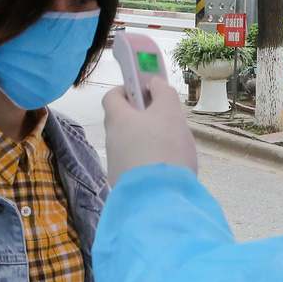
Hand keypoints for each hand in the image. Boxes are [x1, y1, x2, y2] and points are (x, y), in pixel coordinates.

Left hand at [102, 65, 195, 185]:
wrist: (159, 198)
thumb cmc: (165, 148)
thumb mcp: (171, 113)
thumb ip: (163, 93)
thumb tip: (154, 82)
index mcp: (118, 120)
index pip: (111, 96)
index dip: (126, 90)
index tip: (145, 93)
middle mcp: (111, 140)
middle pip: (122, 122)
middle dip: (141, 118)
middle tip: (164, 121)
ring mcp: (114, 164)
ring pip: (129, 145)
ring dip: (145, 142)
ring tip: (169, 149)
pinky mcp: (123, 184)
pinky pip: (134, 166)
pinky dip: (146, 163)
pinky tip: (164, 170)